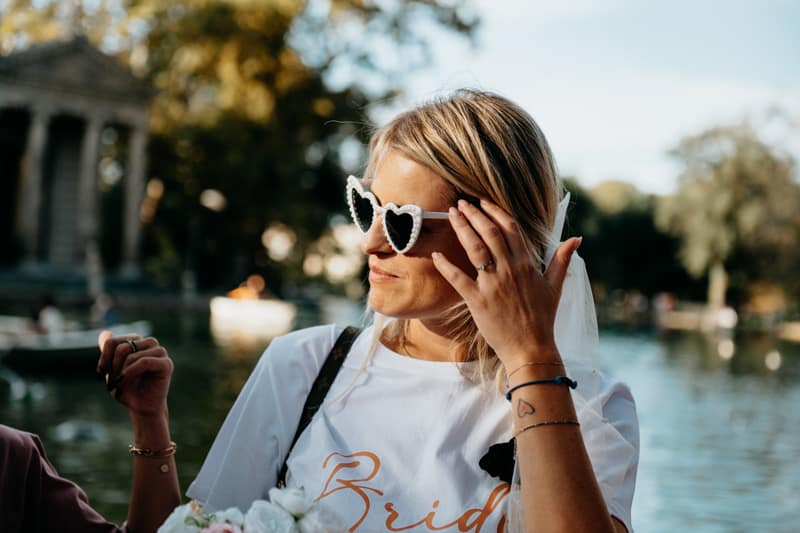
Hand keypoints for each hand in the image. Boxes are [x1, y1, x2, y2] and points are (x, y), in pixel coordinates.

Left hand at [97, 332, 172, 418]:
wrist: (141, 407)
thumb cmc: (128, 388)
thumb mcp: (112, 369)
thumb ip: (108, 351)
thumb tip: (105, 332)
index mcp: (137, 341)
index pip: (112, 341)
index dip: (104, 358)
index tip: (102, 373)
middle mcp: (149, 343)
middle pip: (122, 347)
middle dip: (113, 367)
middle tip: (114, 382)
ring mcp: (160, 352)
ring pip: (132, 354)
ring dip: (122, 372)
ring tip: (121, 384)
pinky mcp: (166, 364)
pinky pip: (144, 361)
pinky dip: (132, 372)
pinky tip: (126, 380)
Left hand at [432, 198, 579, 368]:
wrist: (531, 349)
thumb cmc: (542, 319)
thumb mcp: (556, 286)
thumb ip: (562, 260)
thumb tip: (577, 239)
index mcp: (528, 264)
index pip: (510, 229)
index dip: (495, 212)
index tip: (482, 201)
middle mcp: (510, 270)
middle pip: (490, 233)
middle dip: (474, 214)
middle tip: (461, 203)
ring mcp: (493, 284)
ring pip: (475, 249)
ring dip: (462, 228)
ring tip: (451, 214)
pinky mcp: (478, 301)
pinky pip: (458, 279)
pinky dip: (446, 266)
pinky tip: (436, 255)